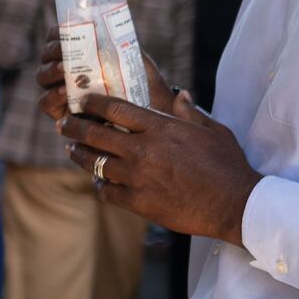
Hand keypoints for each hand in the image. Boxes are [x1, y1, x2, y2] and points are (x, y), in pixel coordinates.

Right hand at [34, 38, 176, 125]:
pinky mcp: (58, 112)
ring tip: (64, 70)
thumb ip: (122, 46)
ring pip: (42, 77)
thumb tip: (112, 31)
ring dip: (50, 71)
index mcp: (77, 52)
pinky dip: (51, 96)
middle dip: (53, 52)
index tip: (64, 32)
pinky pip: (44, 103)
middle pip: (46, 55)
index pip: (58, 36)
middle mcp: (63, 69)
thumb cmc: (141, 84)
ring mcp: (58, 90)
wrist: (146, 114)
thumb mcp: (134, 61)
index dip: (56, 33)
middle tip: (65, 52)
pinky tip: (64, 92)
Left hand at [57, 91, 260, 242]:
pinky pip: (105, 191)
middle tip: (64, 124)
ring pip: (94, 163)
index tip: (81, 101)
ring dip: (80, 155)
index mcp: (160, 127)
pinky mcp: (137, 202)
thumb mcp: (212, 130)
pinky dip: (98, 185)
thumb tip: (179, 94)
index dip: (92, 103)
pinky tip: (97, 182)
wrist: (234, 204)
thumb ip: (190, 112)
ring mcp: (137, 177)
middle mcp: (143, 149)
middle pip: (94, 134)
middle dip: (74, 127)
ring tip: (73, 150)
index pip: (114, 109)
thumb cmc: (227, 165)